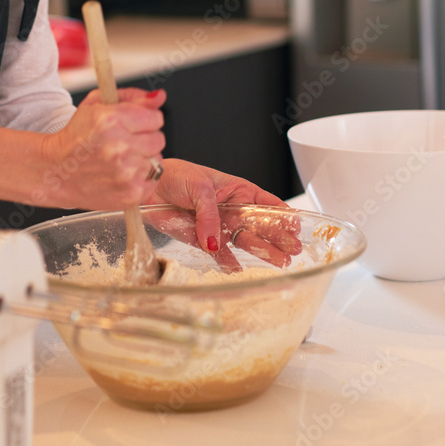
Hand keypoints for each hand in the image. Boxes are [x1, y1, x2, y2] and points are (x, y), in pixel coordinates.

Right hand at [41, 88, 165, 208]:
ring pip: (157, 160)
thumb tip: (159, 96)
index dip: (144, 120)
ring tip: (122, 160)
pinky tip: (123, 174)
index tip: (132, 125)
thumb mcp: (97, 105)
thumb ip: (132, 97)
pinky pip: (154, 179)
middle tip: (124, 143)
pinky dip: (142, 177)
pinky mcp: (131, 194)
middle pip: (159, 139)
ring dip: (143, 158)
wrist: (56, 172)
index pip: (156, 118)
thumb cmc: (75, 138)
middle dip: (144, 139)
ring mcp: (126, 174)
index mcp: (111, 121)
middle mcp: (120, 148)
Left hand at [146, 159, 301, 270]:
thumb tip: (214, 240)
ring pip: (245, 241)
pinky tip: (240, 270)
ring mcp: (220, 225)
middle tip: (293, 249)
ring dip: (262, 251)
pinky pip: (221, 255)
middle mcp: (232, 209)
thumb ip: (209, 213)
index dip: (282, 214)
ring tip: (279, 262)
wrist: (149, 187)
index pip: (266, 203)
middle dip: (278, 237)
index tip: (295, 225)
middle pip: (260, 225)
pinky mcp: (204, 239)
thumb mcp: (199, 187)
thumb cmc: (176, 176)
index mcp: (237, 190)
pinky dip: (229, 263)